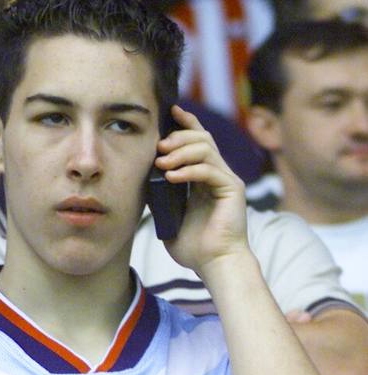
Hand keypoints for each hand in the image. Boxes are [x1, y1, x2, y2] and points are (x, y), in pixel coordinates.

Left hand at [155, 105, 249, 276]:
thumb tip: (143, 176)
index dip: (186, 123)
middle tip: (158, 148)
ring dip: (180, 152)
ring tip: (161, 165)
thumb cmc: (192, 244)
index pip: (198, 140)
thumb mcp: (168, 212)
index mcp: (203, 176)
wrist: (213, 263)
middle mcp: (218, 174)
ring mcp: (227, 180)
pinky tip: (172, 178)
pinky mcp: (232, 190)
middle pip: (202, 138)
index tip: (171, 111)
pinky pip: (210, 170)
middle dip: (177, 138)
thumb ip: (160, 192)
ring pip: (206, 149)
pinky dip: (189, 170)